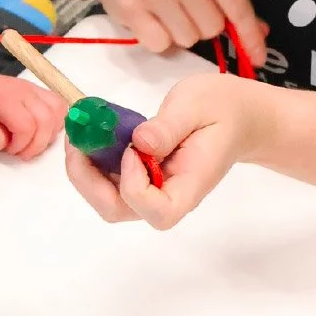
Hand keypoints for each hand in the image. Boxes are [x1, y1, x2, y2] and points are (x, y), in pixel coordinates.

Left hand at [0, 69, 65, 157]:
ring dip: (49, 134)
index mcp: (6, 99)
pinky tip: (43, 130)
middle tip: (22, 151)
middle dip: (37, 144)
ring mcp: (36, 90)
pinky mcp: (41, 91)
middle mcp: (25, 92)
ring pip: (58, 112)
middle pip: (46, 120)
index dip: (21, 145)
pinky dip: (56, 122)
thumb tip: (8, 144)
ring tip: (33, 141)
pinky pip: (60, 106)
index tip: (9, 149)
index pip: (26, 126)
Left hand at [65, 75, 268, 228]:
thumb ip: (170, 125)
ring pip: (107, 199)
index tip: (132, 146)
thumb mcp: (198, 104)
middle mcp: (167, 195)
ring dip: (84, 170)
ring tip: (79, 132)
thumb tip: (141, 143)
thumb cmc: (223, 109)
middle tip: (79, 139)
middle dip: (90, 180)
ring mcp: (151, 189)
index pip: (158, 211)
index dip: (135, 185)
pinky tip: (87, 132)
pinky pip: (107, 181)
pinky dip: (89, 160)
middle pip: (121, 211)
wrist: (237, 116)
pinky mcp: (139, 176)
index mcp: (191, 185)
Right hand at [91, 0, 268, 67]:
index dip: (250, 34)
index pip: (236, 3)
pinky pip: (160, 45)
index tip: (259, 58)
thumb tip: (260, 32)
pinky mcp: (131, 9)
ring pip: (187, 39)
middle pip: (211, 27)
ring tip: (164, 14)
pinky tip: (149, 21)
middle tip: (185, 12)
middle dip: (203, 28)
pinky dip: (158, 40)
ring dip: (179, 34)